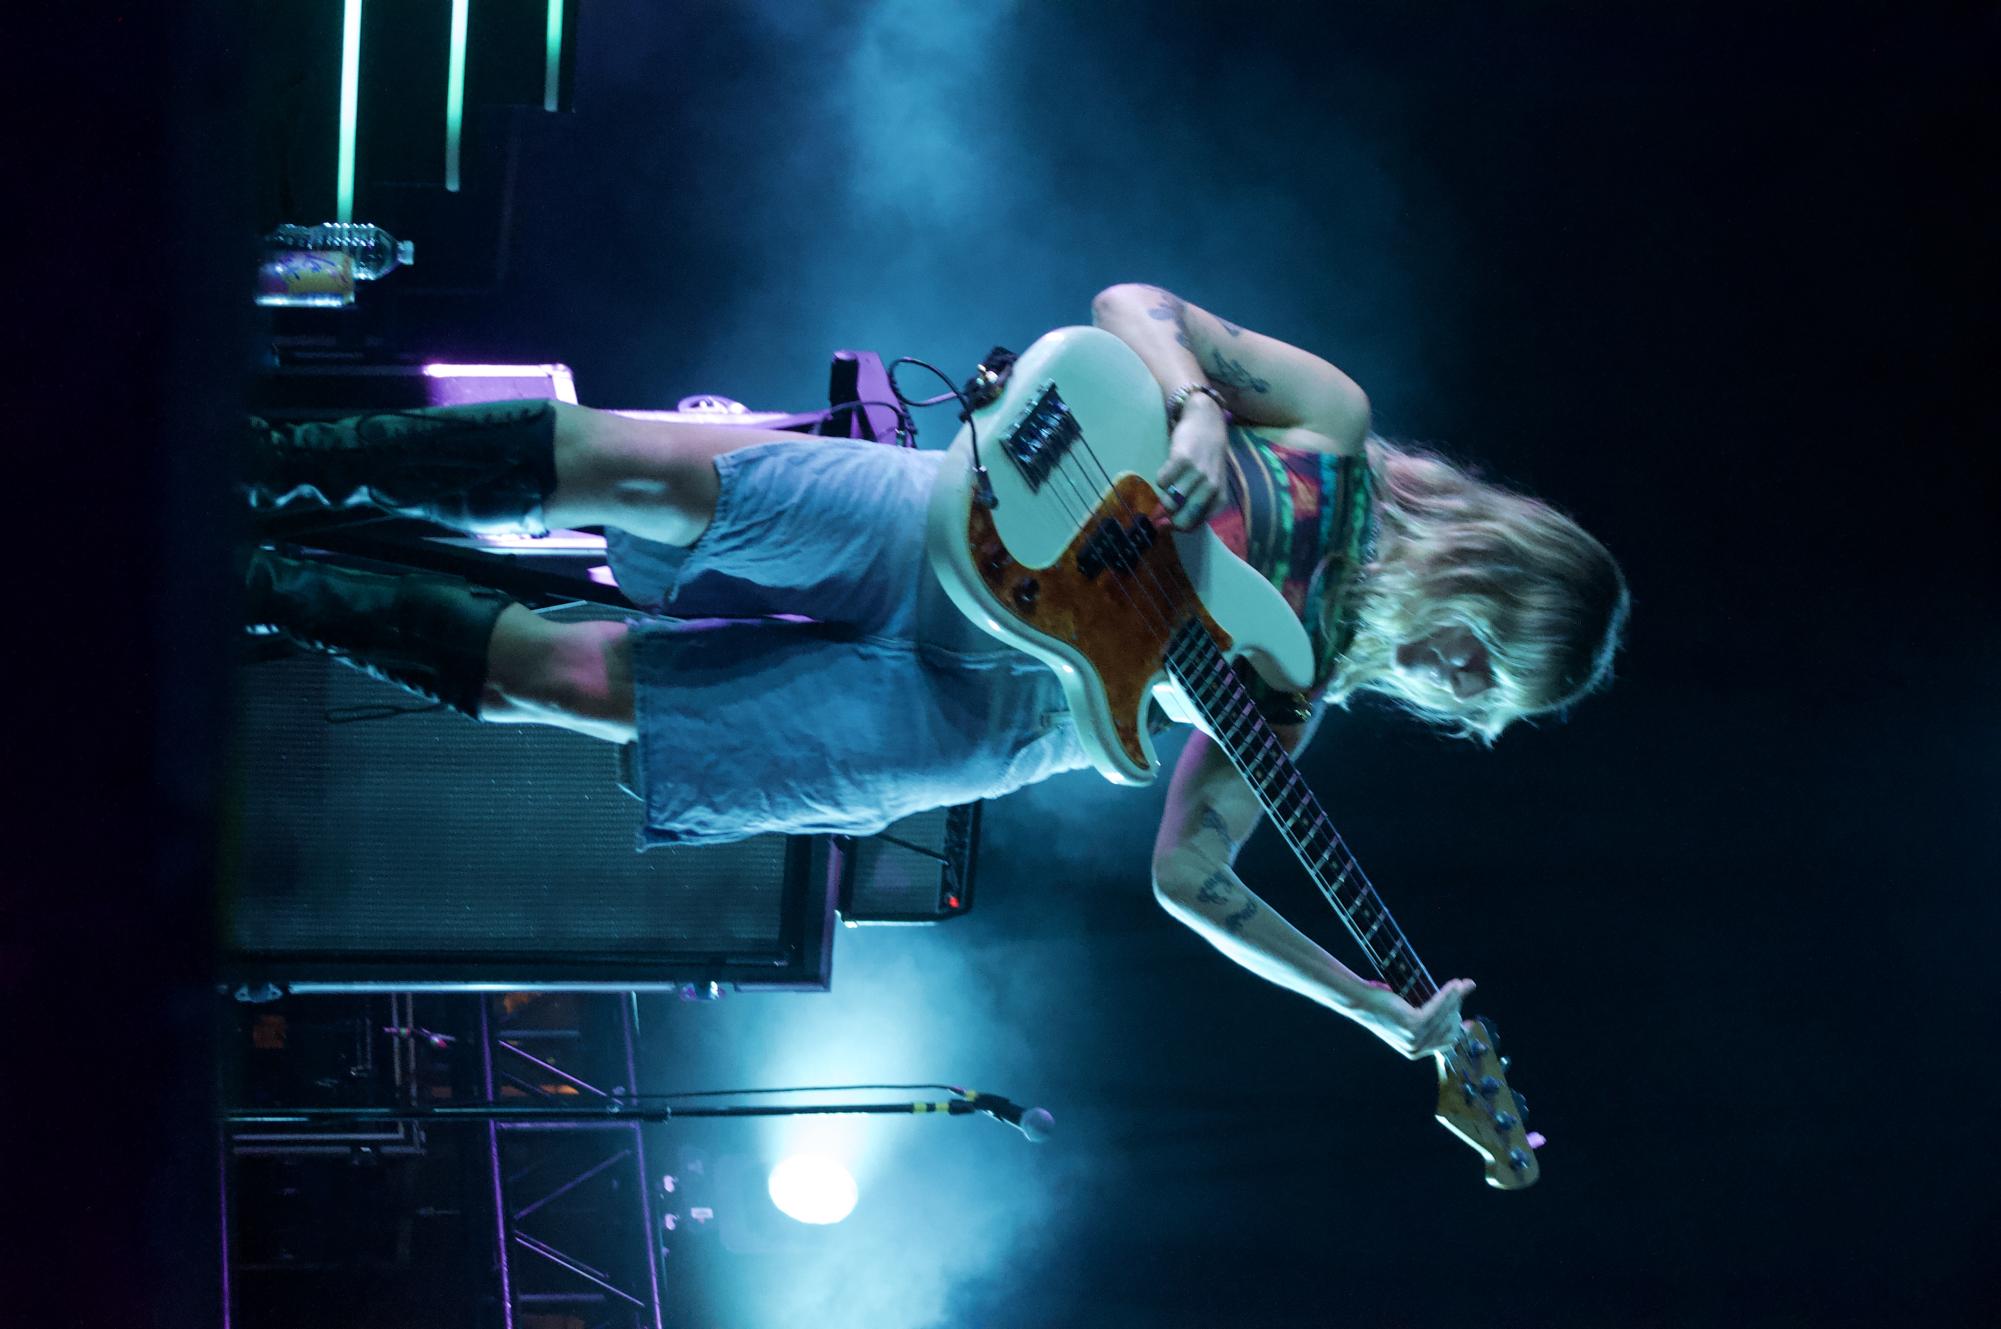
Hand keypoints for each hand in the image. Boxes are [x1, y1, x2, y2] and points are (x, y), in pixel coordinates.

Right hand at [1155, 396, 1229, 529]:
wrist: (1207, 423)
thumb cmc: (1208, 457)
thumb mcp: (1212, 483)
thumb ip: (1197, 504)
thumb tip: (1167, 524)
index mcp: (1219, 497)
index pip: (1194, 525)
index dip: (1178, 526)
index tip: (1170, 520)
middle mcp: (1211, 487)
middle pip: (1182, 519)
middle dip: (1168, 518)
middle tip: (1164, 507)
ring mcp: (1197, 473)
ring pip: (1170, 502)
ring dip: (1164, 496)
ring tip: (1170, 484)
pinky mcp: (1182, 460)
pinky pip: (1162, 482)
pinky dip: (1161, 479)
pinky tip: (1168, 471)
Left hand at [1351, 977, 1476, 1059]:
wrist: (1359, 1001)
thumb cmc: (1382, 1005)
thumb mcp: (1408, 1016)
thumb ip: (1428, 1018)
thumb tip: (1452, 1008)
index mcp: (1415, 1051)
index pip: (1446, 1042)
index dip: (1459, 1031)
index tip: (1470, 1022)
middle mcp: (1415, 1049)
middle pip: (1449, 1030)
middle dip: (1457, 1009)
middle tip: (1460, 991)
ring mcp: (1414, 1039)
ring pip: (1444, 1017)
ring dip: (1455, 999)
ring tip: (1461, 984)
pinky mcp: (1412, 1025)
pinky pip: (1437, 1009)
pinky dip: (1447, 996)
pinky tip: (1454, 986)